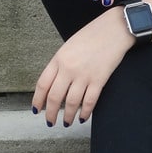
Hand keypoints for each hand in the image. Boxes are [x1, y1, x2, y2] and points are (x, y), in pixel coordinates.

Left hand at [33, 8, 133, 125]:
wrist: (114, 29)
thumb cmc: (92, 35)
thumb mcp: (69, 46)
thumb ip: (60, 64)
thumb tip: (56, 84)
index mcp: (58, 59)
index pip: (42, 84)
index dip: (38, 100)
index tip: (37, 109)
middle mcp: (68, 68)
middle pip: (54, 97)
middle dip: (50, 113)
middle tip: (50, 122)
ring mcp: (84, 75)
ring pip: (71, 103)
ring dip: (67, 116)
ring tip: (66, 123)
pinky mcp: (99, 80)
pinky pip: (89, 101)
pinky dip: (85, 112)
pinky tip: (82, 117)